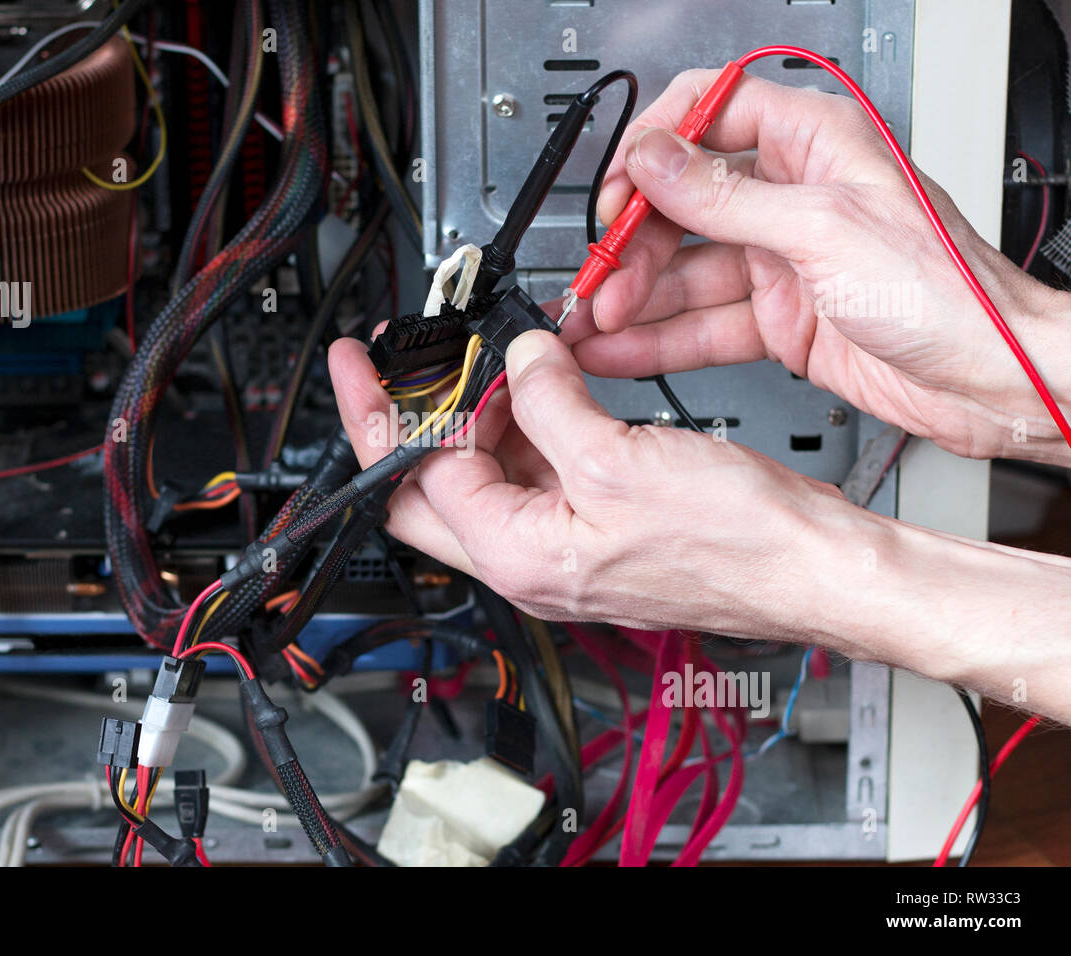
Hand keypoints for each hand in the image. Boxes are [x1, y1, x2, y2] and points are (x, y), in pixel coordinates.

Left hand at [328, 329, 841, 638]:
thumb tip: (513, 361)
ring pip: (488, 471)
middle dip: (412, 415)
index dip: (385, 412)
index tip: (361, 364)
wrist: (814, 565)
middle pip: (432, 485)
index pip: (412, 480)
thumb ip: (547, 401)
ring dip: (480, 409)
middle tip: (402, 359)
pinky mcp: (599, 524)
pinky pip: (542, 467)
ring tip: (486, 353)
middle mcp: (531, 558)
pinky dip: (533, 418)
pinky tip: (544, 378)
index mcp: (517, 555)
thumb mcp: (618, 459)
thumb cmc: (737, 545)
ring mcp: (564, 542)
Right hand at [567, 69, 1070, 464]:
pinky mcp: (780, 319)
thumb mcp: (822, 228)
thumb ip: (728, 197)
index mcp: (813, 143)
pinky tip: (622, 347)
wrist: (988, 379)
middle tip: (599, 278)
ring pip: (686, 270)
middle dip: (633, 243)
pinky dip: (660, 338)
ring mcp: (782, 260)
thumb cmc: (946, 291)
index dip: (654, 147)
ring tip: (593, 321)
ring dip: (636, 297)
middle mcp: (792, 196)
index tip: (618, 190)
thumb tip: (655, 159)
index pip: (709, 113)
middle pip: (682, 203)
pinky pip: (704, 323)